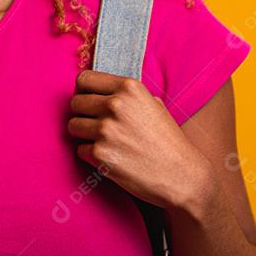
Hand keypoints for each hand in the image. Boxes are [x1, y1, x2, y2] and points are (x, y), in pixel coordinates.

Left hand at [68, 69, 214, 210]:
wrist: (182, 176)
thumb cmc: (169, 141)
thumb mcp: (154, 104)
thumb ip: (127, 96)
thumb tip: (101, 92)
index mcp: (129, 88)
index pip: (84, 79)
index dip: (84, 92)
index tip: (89, 101)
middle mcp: (115, 104)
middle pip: (75, 102)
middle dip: (83, 114)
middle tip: (96, 125)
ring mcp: (106, 129)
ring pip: (73, 126)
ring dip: (83, 135)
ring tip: (103, 142)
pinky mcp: (100, 154)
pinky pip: (80, 150)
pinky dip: (90, 155)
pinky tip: (109, 157)